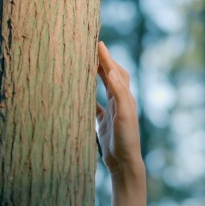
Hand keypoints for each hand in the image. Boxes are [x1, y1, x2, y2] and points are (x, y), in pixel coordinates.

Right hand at [96, 41, 142, 177]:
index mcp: (125, 97)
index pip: (115, 72)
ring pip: (102, 88)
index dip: (107, 57)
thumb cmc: (126, 139)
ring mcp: (111, 111)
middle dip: (103, 62)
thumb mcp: (123, 115)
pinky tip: (78, 92)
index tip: (98, 43)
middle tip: (92, 48)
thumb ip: (119, 93)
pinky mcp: (104, 122)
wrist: (124, 162)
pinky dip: (87, 96)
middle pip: (111, 76)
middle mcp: (119, 102)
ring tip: (86, 63)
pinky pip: (94, 105)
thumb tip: (111, 71)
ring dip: (96, 75)